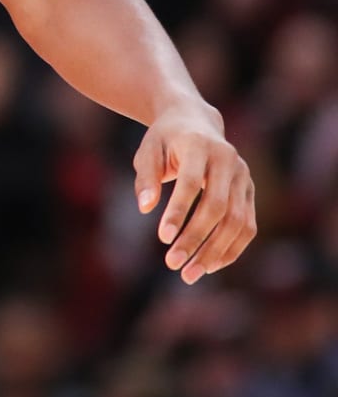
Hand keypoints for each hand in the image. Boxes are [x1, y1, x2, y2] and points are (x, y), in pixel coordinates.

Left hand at [132, 104, 256, 283]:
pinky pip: (247, 226)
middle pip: (217, 207)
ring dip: (215, 251)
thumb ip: (146, 178)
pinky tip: (210, 266)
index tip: (163, 238)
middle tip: (172, 264)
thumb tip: (145, 208)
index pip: (191, 183)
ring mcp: (244, 177)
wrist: (194, 121)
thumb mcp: (147, 151)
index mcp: (199, 146)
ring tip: (190, 274)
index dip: (179, 211)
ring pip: (237, 221)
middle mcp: (228, 160)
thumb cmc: (164, 140)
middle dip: (195, 238)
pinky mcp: (250, 191)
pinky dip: (231, 248)